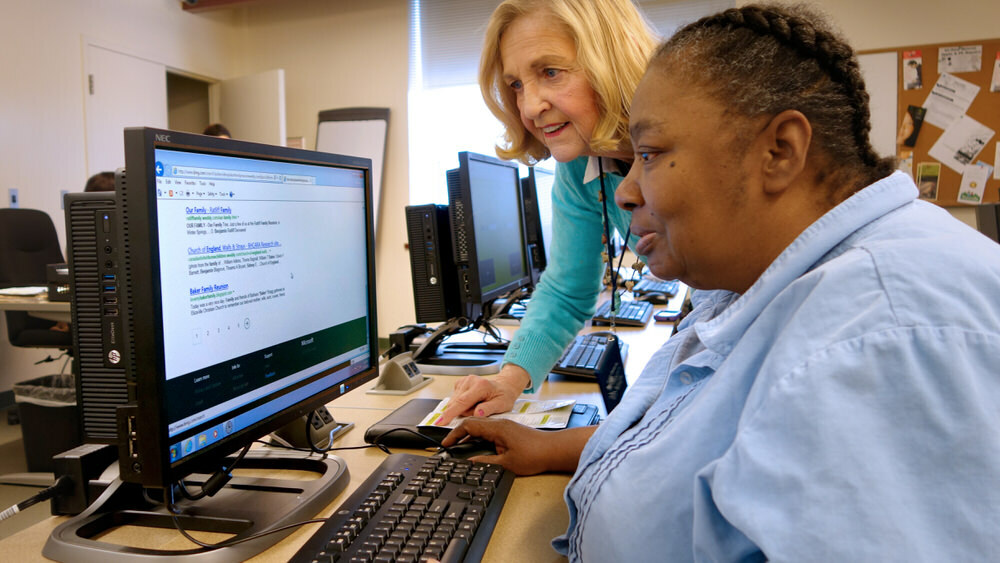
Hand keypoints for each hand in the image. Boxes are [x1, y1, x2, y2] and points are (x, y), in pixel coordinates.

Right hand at [435, 364, 529, 425]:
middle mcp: (470, 381)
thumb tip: (477, 413)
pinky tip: (472, 403)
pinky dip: (461, 404)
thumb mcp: (502, 405)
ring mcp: (464, 381)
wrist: (503, 387)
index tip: (441, 422)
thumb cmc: (503, 396)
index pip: (461, 402)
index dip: (450, 413)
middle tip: (478, 412)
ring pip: (454, 402)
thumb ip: (489, 409)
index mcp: (480, 385)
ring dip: (462, 409)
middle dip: (463, 413)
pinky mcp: (460, 383)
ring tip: (477, 406)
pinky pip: (455, 399)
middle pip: (456, 404)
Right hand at [442, 417, 587, 474]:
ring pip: (481, 427)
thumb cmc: (535, 456)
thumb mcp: (507, 464)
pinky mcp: (509, 430)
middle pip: (473, 424)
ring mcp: (505, 426)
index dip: (454, 434)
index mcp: (497, 428)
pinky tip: (477, 447)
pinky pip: (489, 430)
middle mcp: (500, 423)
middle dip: (459, 435)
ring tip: (459, 448)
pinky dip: (479, 437)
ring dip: (469, 436)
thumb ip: (485, 463)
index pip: (469, 426)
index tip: (446, 444)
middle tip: (449, 446)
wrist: (554, 450)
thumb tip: (469, 463)